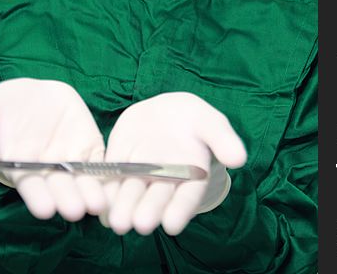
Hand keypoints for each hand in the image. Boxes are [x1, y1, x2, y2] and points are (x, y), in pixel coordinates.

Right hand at [0, 78, 106, 220]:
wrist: (34, 96)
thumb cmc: (5, 107)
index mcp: (21, 165)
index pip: (29, 185)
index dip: (36, 197)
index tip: (44, 209)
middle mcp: (47, 168)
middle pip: (58, 187)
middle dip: (67, 199)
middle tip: (76, 211)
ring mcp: (70, 158)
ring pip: (82, 179)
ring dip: (90, 193)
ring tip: (99, 204)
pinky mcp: (89, 146)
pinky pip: (100, 162)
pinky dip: (108, 174)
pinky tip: (117, 183)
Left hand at [99, 92, 246, 235]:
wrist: (166, 111)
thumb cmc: (194, 119)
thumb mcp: (211, 123)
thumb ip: (223, 140)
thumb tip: (239, 158)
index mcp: (191, 176)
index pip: (187, 196)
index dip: (180, 211)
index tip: (173, 225)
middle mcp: (165, 182)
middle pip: (156, 199)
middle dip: (148, 211)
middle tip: (140, 224)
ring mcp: (140, 175)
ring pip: (130, 193)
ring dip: (123, 207)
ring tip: (117, 220)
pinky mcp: (119, 163)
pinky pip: (110, 177)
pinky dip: (103, 188)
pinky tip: (97, 199)